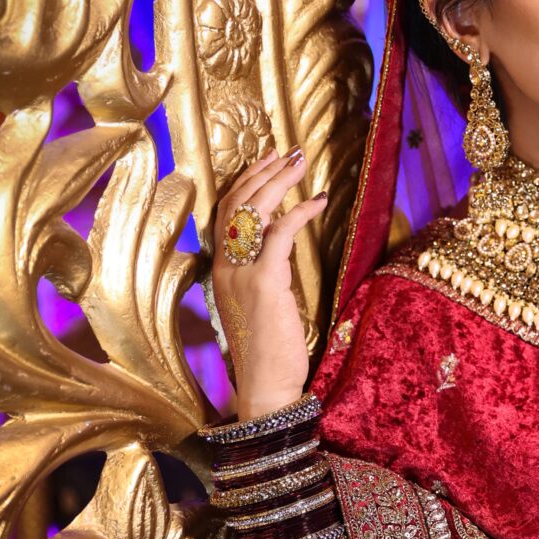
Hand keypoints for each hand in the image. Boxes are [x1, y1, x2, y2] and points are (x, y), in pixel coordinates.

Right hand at [210, 148, 325, 419]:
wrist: (265, 387)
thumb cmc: (268, 350)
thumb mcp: (260, 304)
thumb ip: (262, 273)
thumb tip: (280, 248)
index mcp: (220, 270)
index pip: (224, 212)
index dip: (244, 182)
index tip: (266, 161)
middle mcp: (224, 266)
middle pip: (236, 202)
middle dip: (263, 171)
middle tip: (289, 151)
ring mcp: (240, 273)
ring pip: (253, 210)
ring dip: (280, 180)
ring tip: (301, 161)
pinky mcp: (264, 282)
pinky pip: (279, 233)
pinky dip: (299, 212)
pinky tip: (318, 201)